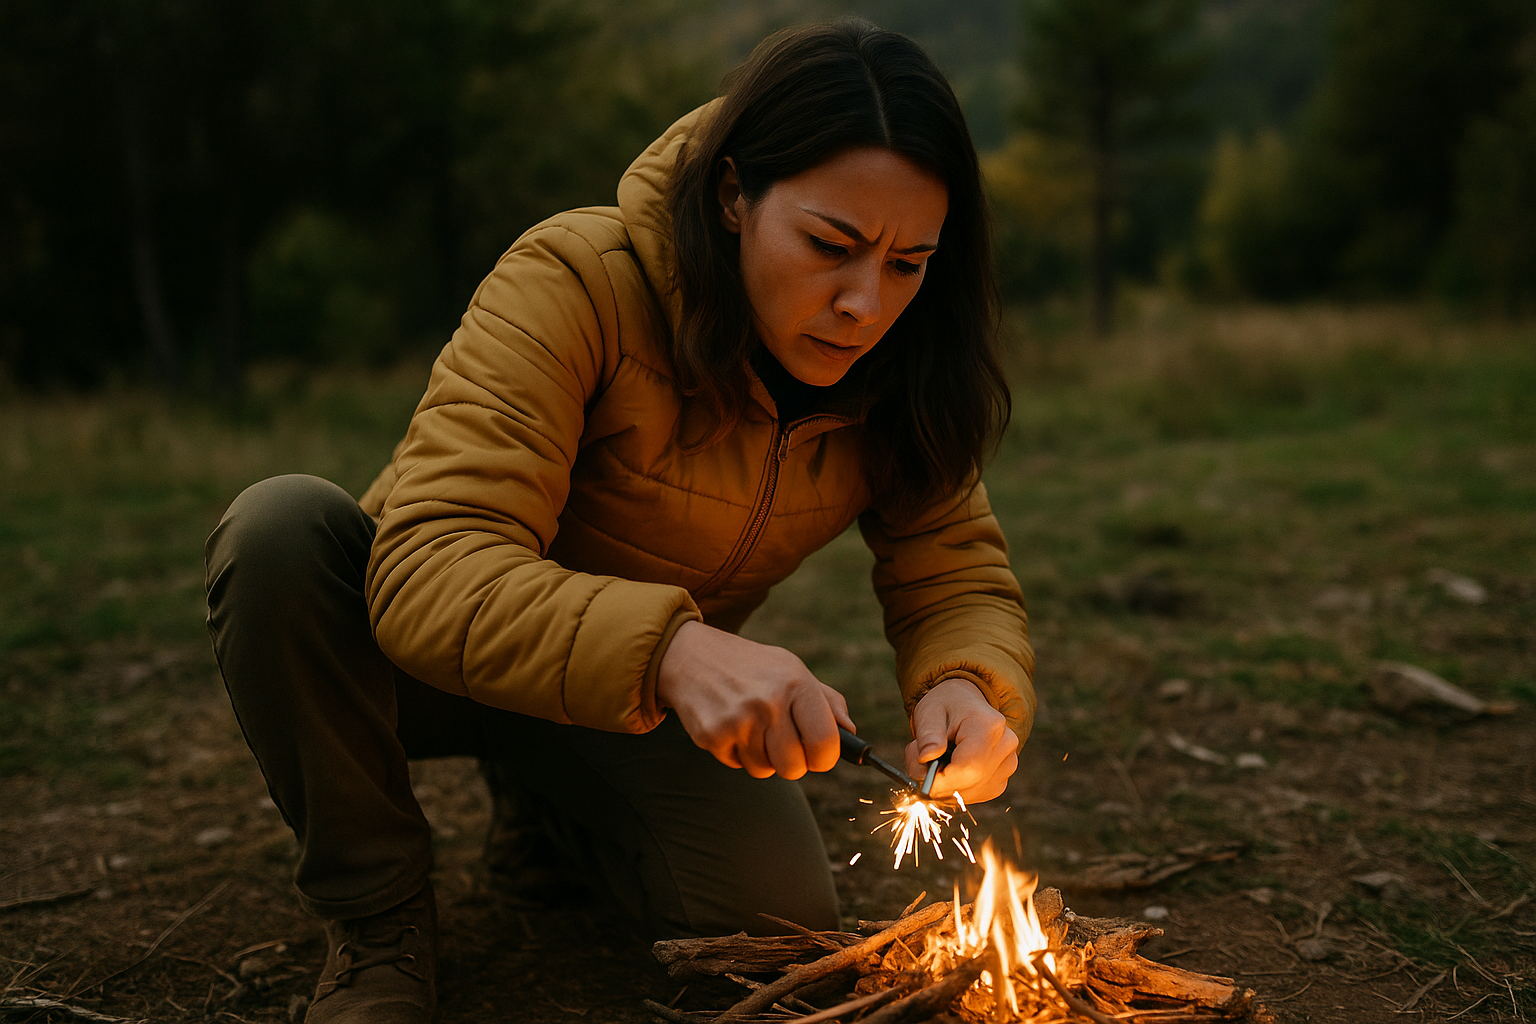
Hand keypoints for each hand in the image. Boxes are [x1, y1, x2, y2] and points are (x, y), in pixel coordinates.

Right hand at [657, 621, 855, 779]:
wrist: (691, 656)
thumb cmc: (751, 666)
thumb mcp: (791, 668)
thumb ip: (826, 701)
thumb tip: (850, 733)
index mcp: (796, 684)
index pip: (826, 744)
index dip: (825, 757)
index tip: (817, 753)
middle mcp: (768, 702)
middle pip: (795, 768)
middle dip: (791, 762)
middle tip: (781, 741)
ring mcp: (738, 721)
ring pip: (765, 770)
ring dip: (762, 756)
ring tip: (751, 726)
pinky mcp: (712, 736)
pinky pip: (737, 766)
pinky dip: (737, 752)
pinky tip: (730, 725)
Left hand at [904, 678, 1017, 802]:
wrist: (964, 704)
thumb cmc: (946, 707)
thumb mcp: (929, 713)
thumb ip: (928, 736)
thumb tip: (926, 759)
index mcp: (989, 726)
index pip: (968, 768)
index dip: (940, 780)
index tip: (919, 772)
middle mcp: (1005, 746)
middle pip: (969, 784)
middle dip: (937, 782)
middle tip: (921, 760)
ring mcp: (1007, 765)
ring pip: (968, 794)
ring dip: (943, 786)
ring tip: (935, 758)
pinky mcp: (1000, 780)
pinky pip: (972, 796)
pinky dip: (953, 788)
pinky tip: (948, 768)